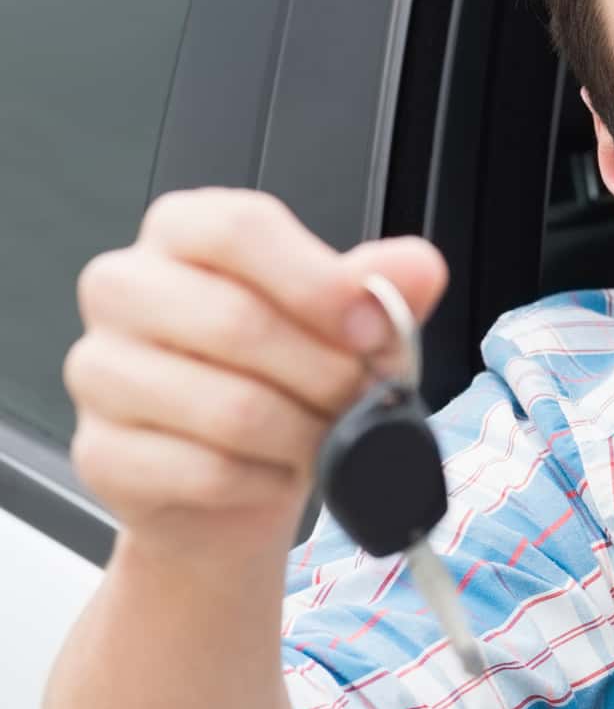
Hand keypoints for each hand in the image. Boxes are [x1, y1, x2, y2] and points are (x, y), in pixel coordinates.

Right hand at [64, 188, 447, 560]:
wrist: (236, 479)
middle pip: (235, 320)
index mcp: (183, 232)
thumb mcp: (342, 323)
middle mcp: (125, 288)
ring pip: (228, 407)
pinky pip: (206, 470)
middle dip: (325, 373)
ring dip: (303, 434)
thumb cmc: (283, 379)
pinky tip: (275, 472)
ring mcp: (99, 371)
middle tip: (362, 397)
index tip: (371, 328)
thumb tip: (419, 267)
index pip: (238, 228)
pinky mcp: (101, 452)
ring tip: (326, 437)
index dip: (317, 282)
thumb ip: (379, 287)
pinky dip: (266, 480)